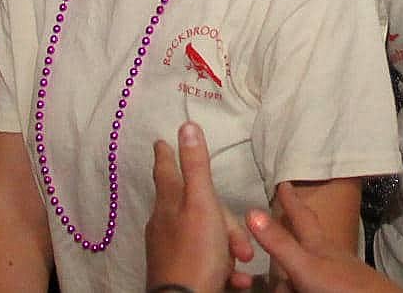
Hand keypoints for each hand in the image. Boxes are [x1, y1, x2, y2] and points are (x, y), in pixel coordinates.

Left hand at [146, 122, 256, 291]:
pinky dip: (222, 266)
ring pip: (206, 236)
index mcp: (170, 203)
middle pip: (198, 208)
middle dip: (225, 221)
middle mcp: (165, 223)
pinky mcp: (180, 271)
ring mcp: (171, 249)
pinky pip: (206, 261)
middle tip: (242, 243)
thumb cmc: (195, 252)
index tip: (160, 142)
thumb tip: (186, 126)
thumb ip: (196, 167)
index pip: (167, 171)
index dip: (167, 155)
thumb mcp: (202, 204)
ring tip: (241, 261)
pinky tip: (234, 276)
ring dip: (228, 247)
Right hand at [247, 185, 399, 292]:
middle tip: (283, 224)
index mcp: (317, 244)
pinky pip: (314, 280)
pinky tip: (304, 286)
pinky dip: (304, 282)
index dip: (291, 200)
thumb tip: (250, 211)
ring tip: (286, 277)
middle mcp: (328, 255)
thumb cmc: (341, 285)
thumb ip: (280, 243)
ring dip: (294, 269)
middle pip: (306, 238)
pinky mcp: (340, 287)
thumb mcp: (304, 265)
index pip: (301, 216)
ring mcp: (336, 272)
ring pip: (309, 263)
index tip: (284, 183)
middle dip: (293, 231)